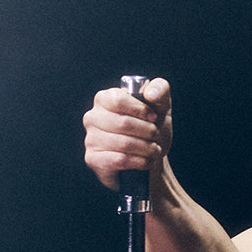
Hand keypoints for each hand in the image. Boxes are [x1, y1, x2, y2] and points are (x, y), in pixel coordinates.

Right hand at [82, 76, 171, 191]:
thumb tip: (150, 94)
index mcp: (104, 99)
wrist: (151, 155)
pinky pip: (119, 160)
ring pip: (123, 143)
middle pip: (123, 123)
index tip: (154, 117)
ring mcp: (90, 138)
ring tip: (154, 149)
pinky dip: (139, 162)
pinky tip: (146, 161)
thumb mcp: (161, 105)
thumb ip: (160, 89)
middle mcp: (92, 117)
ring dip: (146, 148)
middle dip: (148, 131)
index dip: (141, 110)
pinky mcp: (93, 159)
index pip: (118, 100)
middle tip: (156, 136)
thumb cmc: (153, 127)